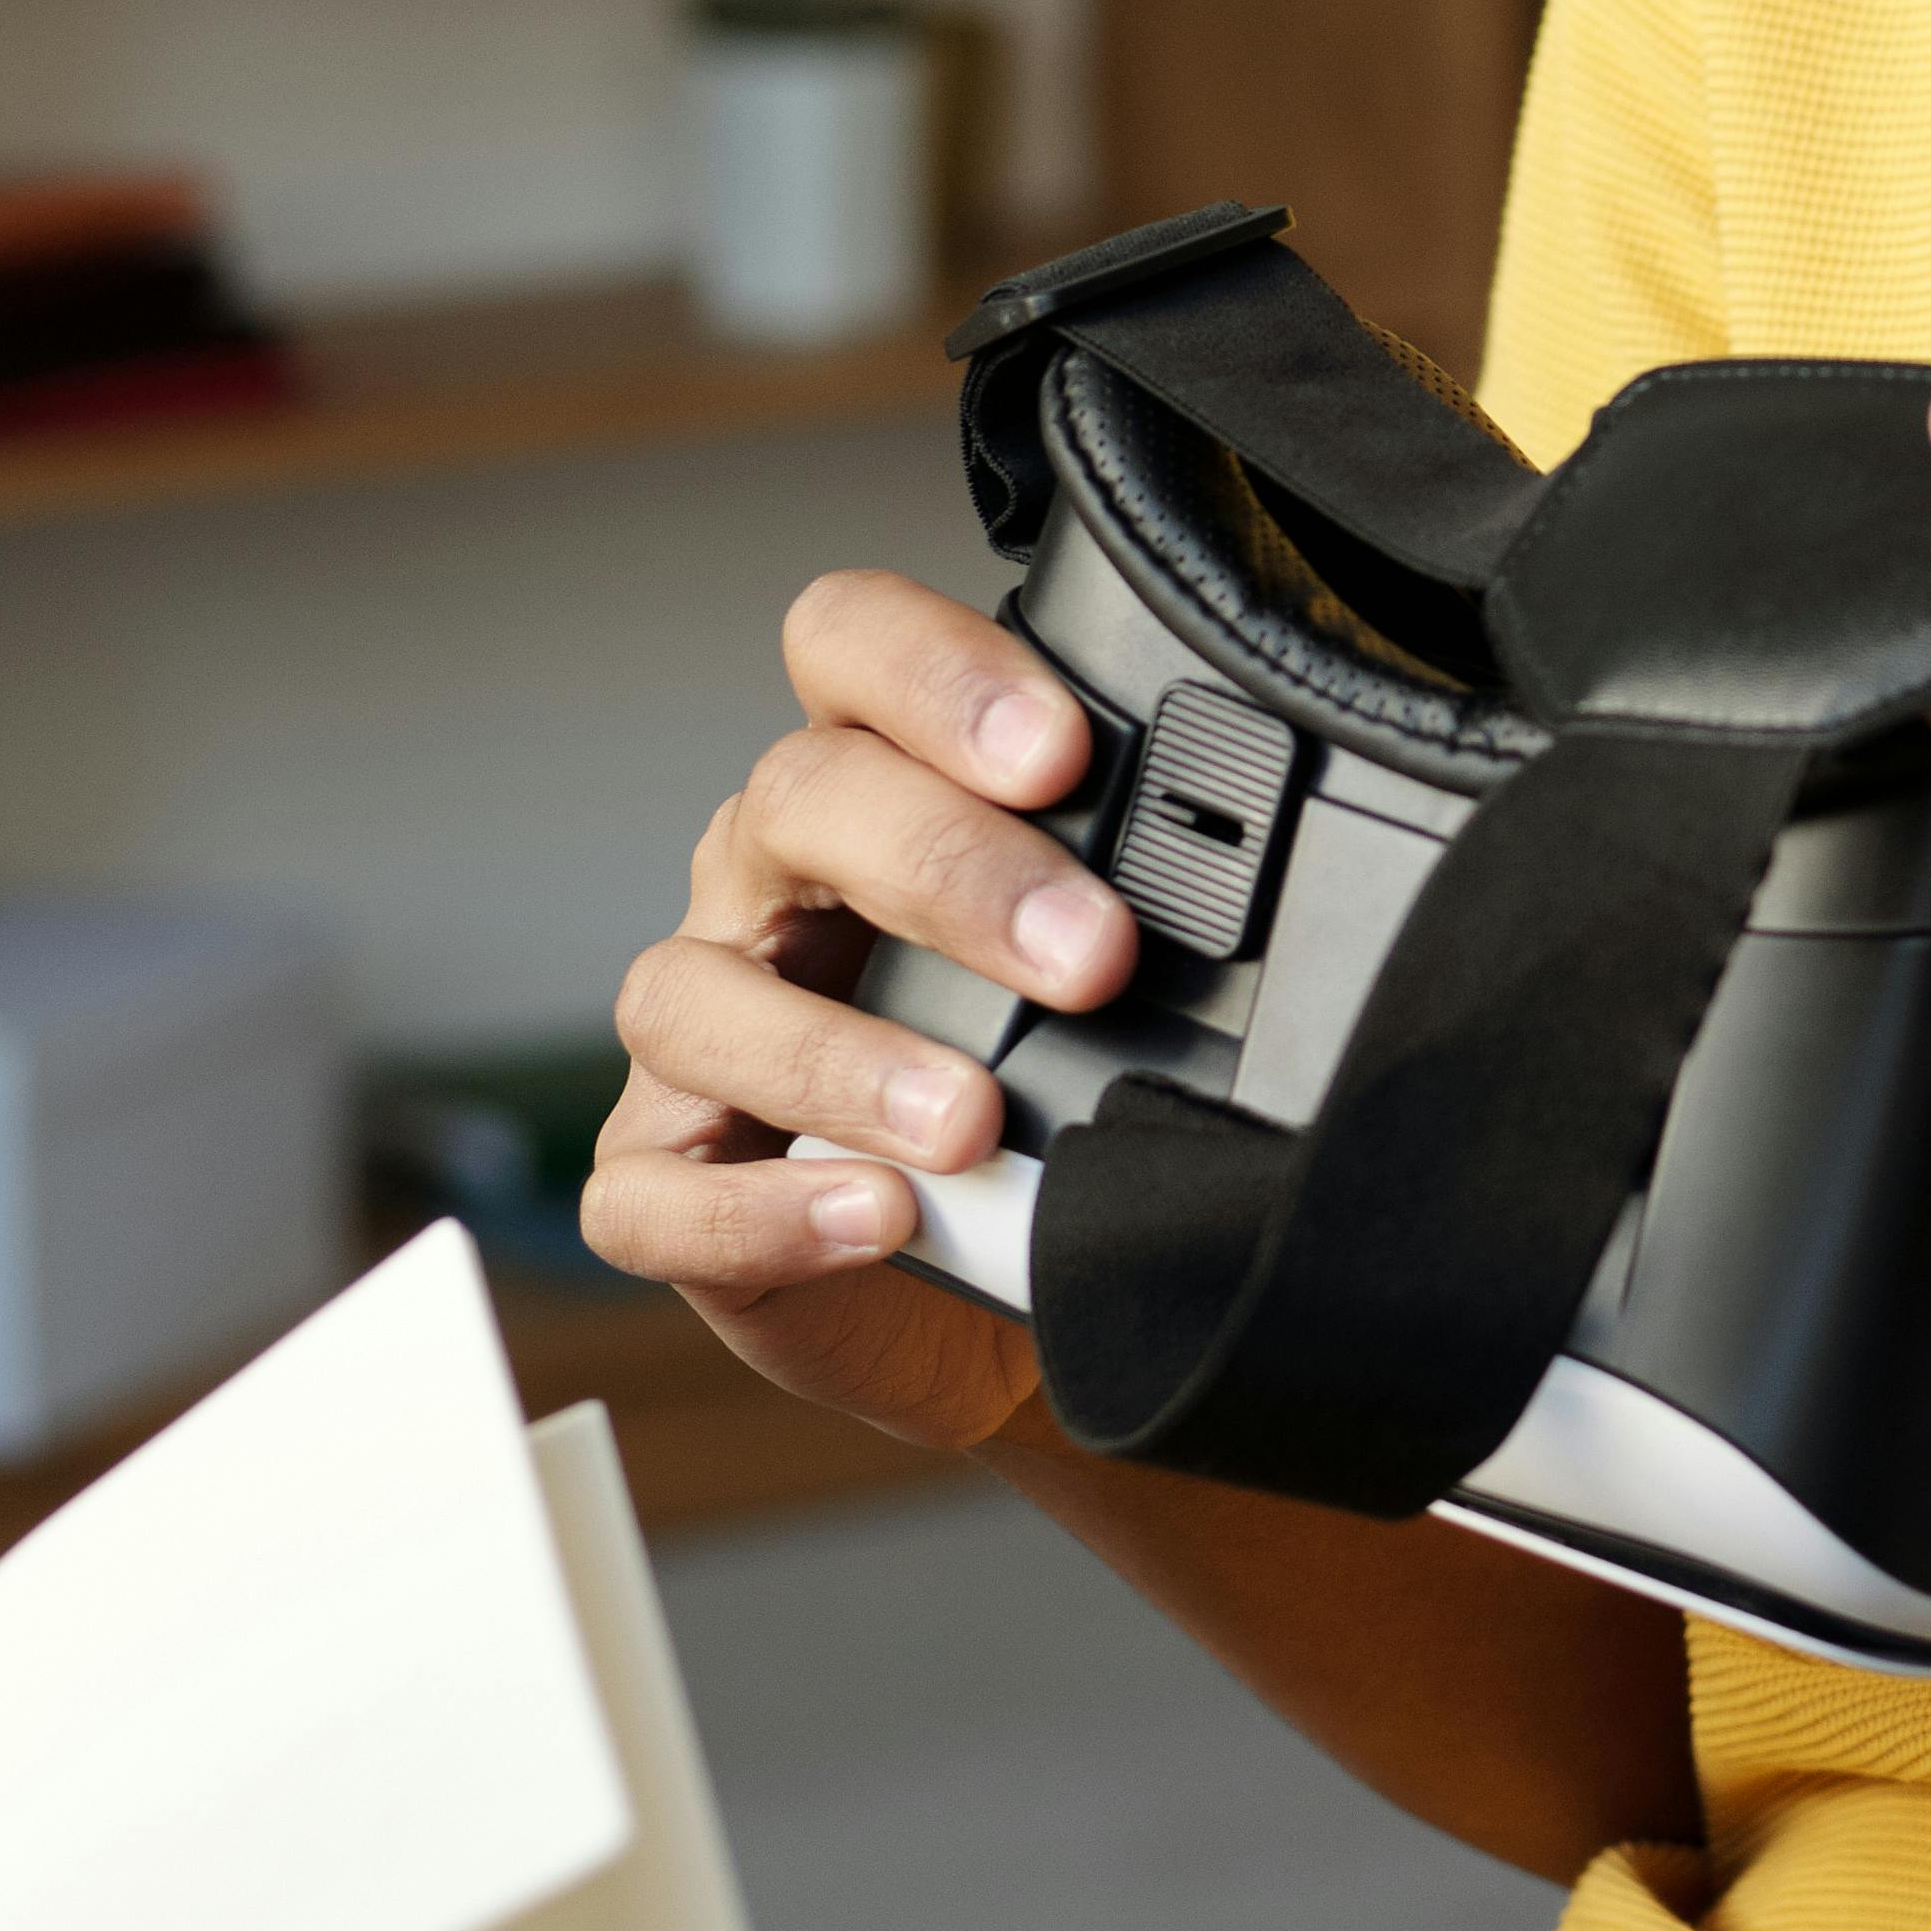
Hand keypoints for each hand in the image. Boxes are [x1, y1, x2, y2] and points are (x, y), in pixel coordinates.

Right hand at [586, 566, 1135, 1454]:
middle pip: (803, 804)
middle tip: (1090, 955)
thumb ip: (1135, 888)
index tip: (1062, 752)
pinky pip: (656, 1194)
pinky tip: (873, 1216)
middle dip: (952, 871)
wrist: (997, 1283)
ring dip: (843, 1058)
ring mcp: (700, 1034)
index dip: (940, 677)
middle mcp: (766, 883)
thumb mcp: (1100, 962)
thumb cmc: (1048, 1076)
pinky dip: (761, 1210)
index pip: (849, 647)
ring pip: (698, 998)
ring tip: (969, 1121)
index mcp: (867, 784)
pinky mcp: (663, 1184)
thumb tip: (1273, 876)